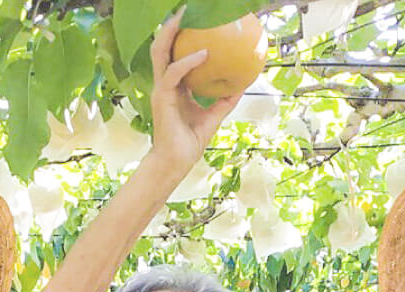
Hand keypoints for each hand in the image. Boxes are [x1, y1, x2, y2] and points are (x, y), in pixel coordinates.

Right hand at [146, 9, 241, 172]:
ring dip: (171, 33)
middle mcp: (165, 84)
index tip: (193, 20)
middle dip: (170, 26)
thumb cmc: (190, 142)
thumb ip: (224, 99)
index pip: (174, 55)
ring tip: (185, 17)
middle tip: (186, 9)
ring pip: (161, 53)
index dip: (180, 37)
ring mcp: (161, 89)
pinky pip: (174, 73)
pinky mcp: (162, 97)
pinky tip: (203, 53)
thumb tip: (243, 84)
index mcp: (174, 86)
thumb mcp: (213, 117)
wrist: (176, 162)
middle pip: (162, 47)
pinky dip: (188, 62)